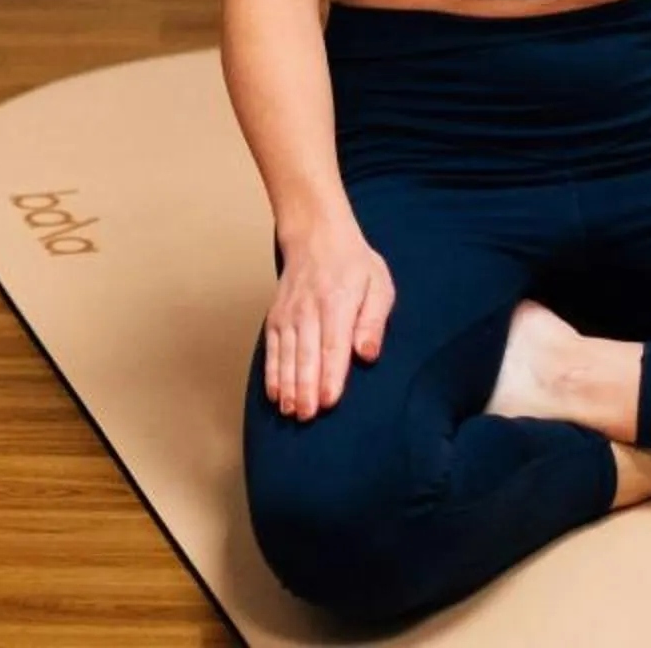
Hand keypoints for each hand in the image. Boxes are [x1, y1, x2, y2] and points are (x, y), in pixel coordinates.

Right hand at [264, 218, 395, 419]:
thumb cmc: (353, 263)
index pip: (334, 344)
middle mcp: (309, 308)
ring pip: (287, 354)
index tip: (329, 400)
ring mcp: (289, 313)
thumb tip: (367, 353)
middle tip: (307, 416)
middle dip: (306, 388)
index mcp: (339, 301)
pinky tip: (275, 393)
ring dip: (288, 385)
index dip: (331, 375)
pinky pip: (272, 347)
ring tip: (290, 412)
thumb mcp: (378, 284)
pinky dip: (272, 371)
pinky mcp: (276, 316)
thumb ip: (374, 320)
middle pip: (306, 354)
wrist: (315, 234)